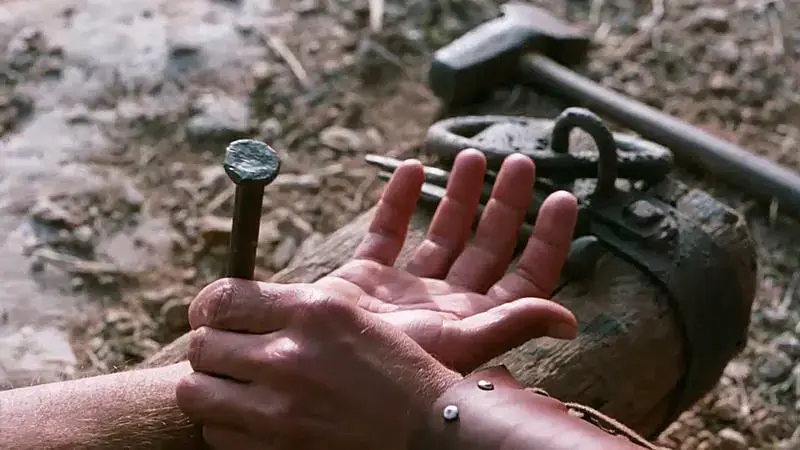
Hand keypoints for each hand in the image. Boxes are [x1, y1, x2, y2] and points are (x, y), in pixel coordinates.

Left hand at [176, 283, 461, 448]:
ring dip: (211, 389)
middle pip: (201, 348)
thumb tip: (231, 311)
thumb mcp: (349, 317)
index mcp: (310, 313)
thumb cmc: (395, 369)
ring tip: (238, 388)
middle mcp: (287, 358)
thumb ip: (290, 308)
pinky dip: (228, 426)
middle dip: (211, 349)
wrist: (427, 433)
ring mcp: (277, 412)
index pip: (219, 300)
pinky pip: (217, 435)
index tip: (214, 316)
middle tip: (231, 354)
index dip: (208, 308)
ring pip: (195, 394)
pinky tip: (255, 418)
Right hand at [315, 149, 578, 370]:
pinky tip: (411, 169)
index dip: (548, 240)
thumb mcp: (460, 343)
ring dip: (459, 196)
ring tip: (472, 157)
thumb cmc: (392, 366)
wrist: (318, 369)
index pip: (525, 277)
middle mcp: (445, 301)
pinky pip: (386, 233)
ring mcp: (406, 288)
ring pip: (442, 234)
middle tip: (520, 163)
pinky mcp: (366, 278)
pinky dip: (397, 201)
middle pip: (487, 246)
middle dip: (506, 204)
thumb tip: (569, 321)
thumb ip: (511, 325)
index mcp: (474, 318)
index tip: (563, 198)